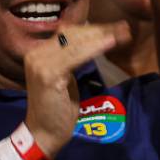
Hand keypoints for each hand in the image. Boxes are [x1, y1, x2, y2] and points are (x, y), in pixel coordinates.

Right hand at [21, 23, 128, 157]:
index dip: (94, 29)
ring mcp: (40, 64)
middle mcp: (35, 54)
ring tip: (123, 33)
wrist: (44, 132)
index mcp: (39, 53)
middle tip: (124, 28)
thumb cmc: (58, 108)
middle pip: (72, 34)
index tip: (118, 27)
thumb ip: (74, 58)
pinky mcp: (47, 75)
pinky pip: (75, 57)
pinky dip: (93, 48)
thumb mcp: (66, 77)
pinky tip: (110, 43)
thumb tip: (97, 40)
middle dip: (101, 30)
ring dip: (101, 37)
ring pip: (75, 43)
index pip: (69, 33)